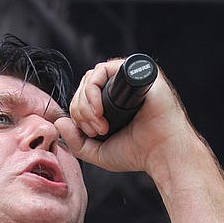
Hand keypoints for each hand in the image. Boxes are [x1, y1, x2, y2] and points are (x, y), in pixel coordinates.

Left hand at [56, 58, 197, 174]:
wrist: (163, 153)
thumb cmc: (137, 153)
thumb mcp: (98, 152)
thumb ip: (75, 141)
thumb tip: (60, 122)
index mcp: (112, 101)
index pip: (83, 95)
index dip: (78, 113)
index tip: (90, 133)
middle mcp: (121, 87)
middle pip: (85, 85)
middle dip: (81, 110)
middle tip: (94, 130)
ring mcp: (130, 78)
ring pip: (91, 77)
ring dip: (86, 103)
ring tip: (99, 124)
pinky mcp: (138, 73)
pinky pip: (105, 69)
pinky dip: (94, 90)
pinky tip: (100, 111)